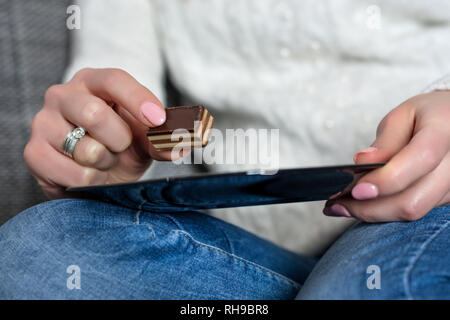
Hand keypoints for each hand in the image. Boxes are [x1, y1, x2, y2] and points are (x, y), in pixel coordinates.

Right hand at [24, 68, 181, 198]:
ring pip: (86, 149)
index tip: (158, 120)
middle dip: (119, 141)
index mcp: (93, 82)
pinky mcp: (34, 153)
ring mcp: (43, 123)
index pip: (114, 80)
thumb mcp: (145, 140)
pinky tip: (88, 175)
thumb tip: (183, 145)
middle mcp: (63, 95)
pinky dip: (91, 181)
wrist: (96, 177)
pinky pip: (75, 173)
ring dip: (106, 164)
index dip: (138, 99)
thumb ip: (162, 139)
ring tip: (103, 161)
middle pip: (95, 114)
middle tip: (121, 148)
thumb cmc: (120, 149)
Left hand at [324, 91, 449, 221]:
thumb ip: (386, 142)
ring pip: (413, 212)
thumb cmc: (427, 116)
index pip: (419, 160)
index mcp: (446, 130)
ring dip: (373, 214)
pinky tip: (364, 206)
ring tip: (342, 206)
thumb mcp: (403, 116)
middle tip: (335, 204)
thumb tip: (363, 163)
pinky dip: (386, 212)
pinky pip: (416, 212)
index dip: (385, 180)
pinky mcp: (449, 199)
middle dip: (369, 208)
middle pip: (413, 200)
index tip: (354, 190)